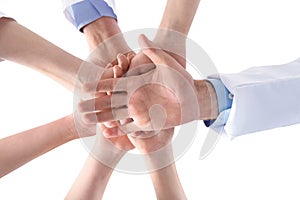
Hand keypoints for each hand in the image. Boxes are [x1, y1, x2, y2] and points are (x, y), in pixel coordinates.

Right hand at [80, 35, 217, 136]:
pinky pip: (130, 128)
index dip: (99, 85)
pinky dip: (119, 130)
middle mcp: (135, 98)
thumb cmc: (182, 80)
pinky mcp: (148, 123)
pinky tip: (106, 132)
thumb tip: (141, 35)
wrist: (193, 99)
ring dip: (102, 118)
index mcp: (137, 83)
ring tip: (86, 121)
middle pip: (111, 101)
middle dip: (95, 104)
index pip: (114, 84)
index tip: (84, 87)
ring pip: (117, 115)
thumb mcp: (167, 64)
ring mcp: (140, 112)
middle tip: (79, 107)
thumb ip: (153, 52)